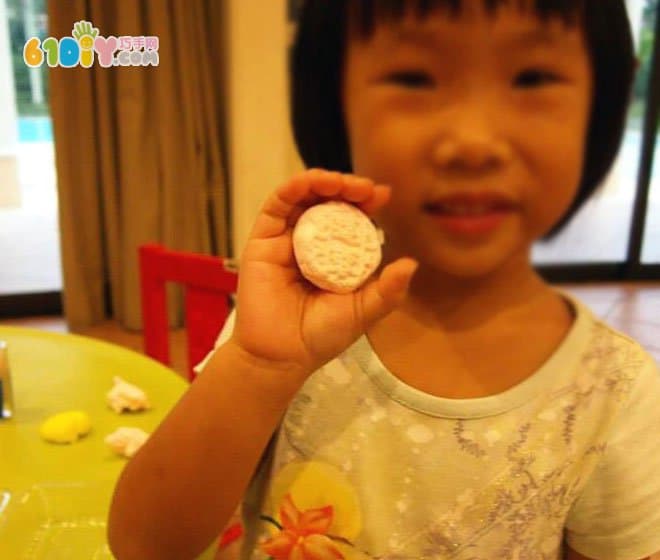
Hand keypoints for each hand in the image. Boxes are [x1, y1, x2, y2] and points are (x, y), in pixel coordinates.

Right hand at [232, 168, 417, 377]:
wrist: (282, 355)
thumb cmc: (322, 336)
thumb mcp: (363, 311)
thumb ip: (387, 290)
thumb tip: (411, 263)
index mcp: (334, 257)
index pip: (351, 221)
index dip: (366, 204)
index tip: (383, 194)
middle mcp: (310, 244)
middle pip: (327, 203)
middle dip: (347, 189)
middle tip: (366, 189)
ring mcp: (285, 240)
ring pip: (303, 198)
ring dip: (323, 182)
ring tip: (344, 183)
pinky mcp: (262, 240)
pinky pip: (276, 206)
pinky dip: (294, 187)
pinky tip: (312, 182)